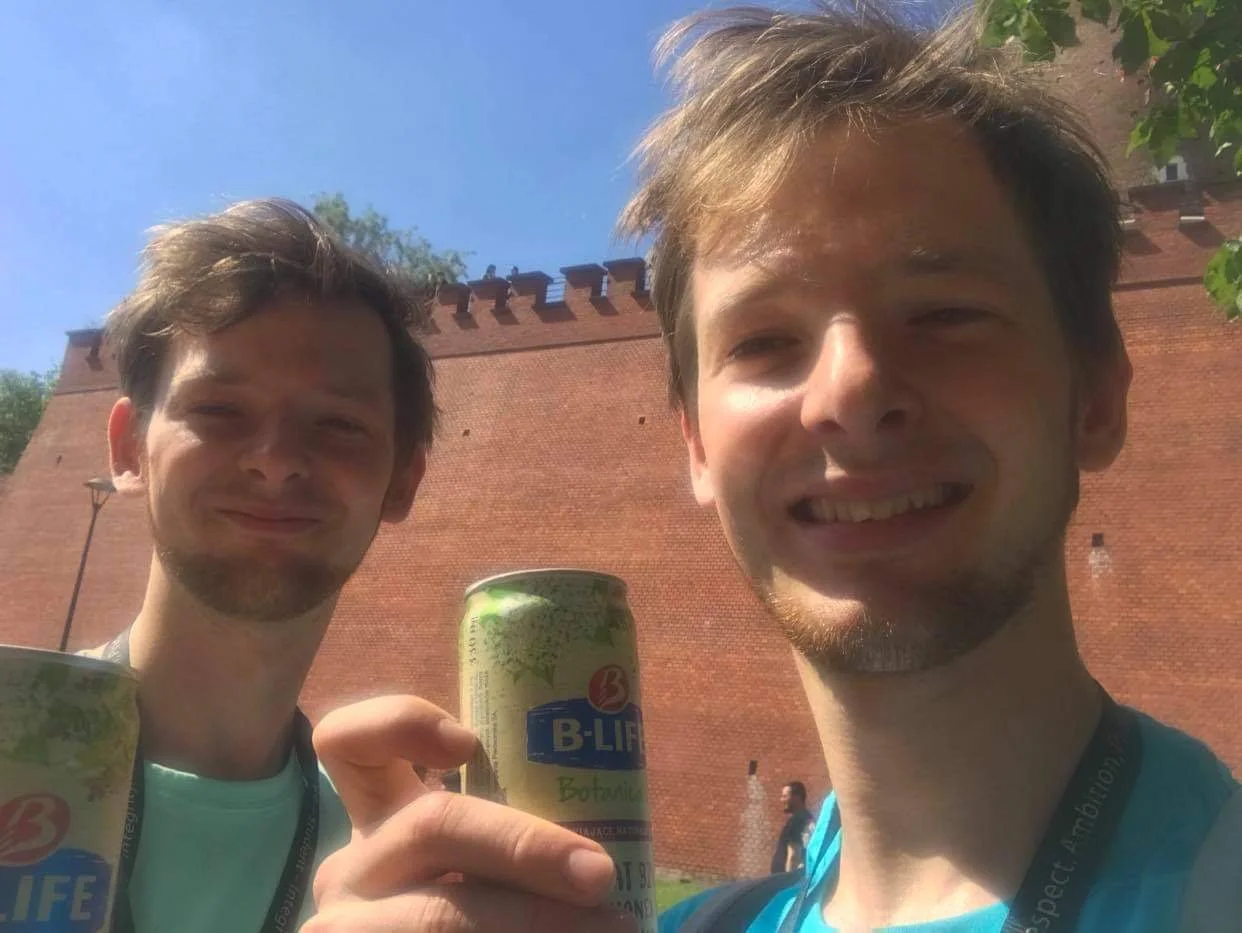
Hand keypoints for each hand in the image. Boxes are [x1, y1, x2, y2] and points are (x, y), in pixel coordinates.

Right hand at [305, 695, 636, 931]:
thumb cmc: (480, 910)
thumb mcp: (476, 868)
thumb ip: (512, 837)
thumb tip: (608, 842)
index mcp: (379, 821)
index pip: (351, 741)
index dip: (401, 723)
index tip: (467, 744)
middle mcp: (353, 870)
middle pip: (430, 825)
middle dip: (525, 847)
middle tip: (599, 874)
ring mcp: (350, 928)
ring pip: (437, 915)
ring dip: (534, 921)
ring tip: (609, 929)